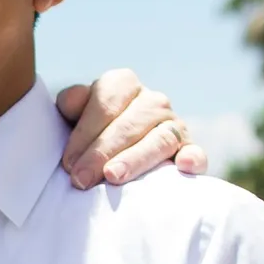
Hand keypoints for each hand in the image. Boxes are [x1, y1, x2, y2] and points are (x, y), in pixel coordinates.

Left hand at [54, 69, 210, 185]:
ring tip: (113, 177)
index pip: (106, 103)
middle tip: (81, 179)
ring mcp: (174, 124)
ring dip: (136, 159)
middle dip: (102, 152)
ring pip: (159, 139)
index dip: (85, 133)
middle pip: (129, 124)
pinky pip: (195, 151)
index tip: (68, 163)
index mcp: (123, 84)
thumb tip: (73, 101)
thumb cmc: (90, 135)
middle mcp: (152, 100)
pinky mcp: (189, 149)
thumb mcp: (74, 116)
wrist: (117, 156)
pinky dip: (193, 157)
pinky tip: (184, 165)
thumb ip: (72, 104)